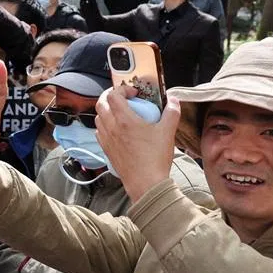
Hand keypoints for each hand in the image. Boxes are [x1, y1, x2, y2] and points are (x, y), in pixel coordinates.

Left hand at [95, 85, 180, 202]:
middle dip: (110, 96)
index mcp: (124, 120)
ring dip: (106, 110)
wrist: (146, 183)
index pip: (113, 95)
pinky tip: (116, 129)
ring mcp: (106, 139)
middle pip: (101, 103)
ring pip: (98, 117)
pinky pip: (99, 132)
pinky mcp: (106, 150)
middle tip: (122, 98)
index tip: (134, 93)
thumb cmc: (155, 158)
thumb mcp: (167, 132)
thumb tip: (173, 100)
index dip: (122, 89)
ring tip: (119, 112)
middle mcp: (111, 128)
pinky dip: (104, 125)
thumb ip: (171, 113)